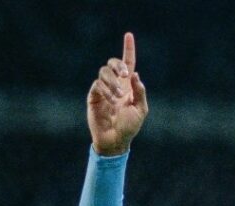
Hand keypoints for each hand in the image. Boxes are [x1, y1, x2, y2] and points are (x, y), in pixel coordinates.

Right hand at [87, 33, 148, 155]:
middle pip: (112, 63)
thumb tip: (135, 74)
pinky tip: (111, 102)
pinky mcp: (93, 97)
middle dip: (118, 64)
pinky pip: (97, 85)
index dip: (128, 49)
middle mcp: (115, 84)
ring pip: (103, 73)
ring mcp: (103, 90)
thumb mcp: (140, 110)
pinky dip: (106, 91)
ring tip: (118, 97)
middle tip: (124, 74)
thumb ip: (139, 92)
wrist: (115, 140)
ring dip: (112, 82)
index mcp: (128, 86)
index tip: (128, 35)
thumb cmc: (129, 126)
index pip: (128, 63)